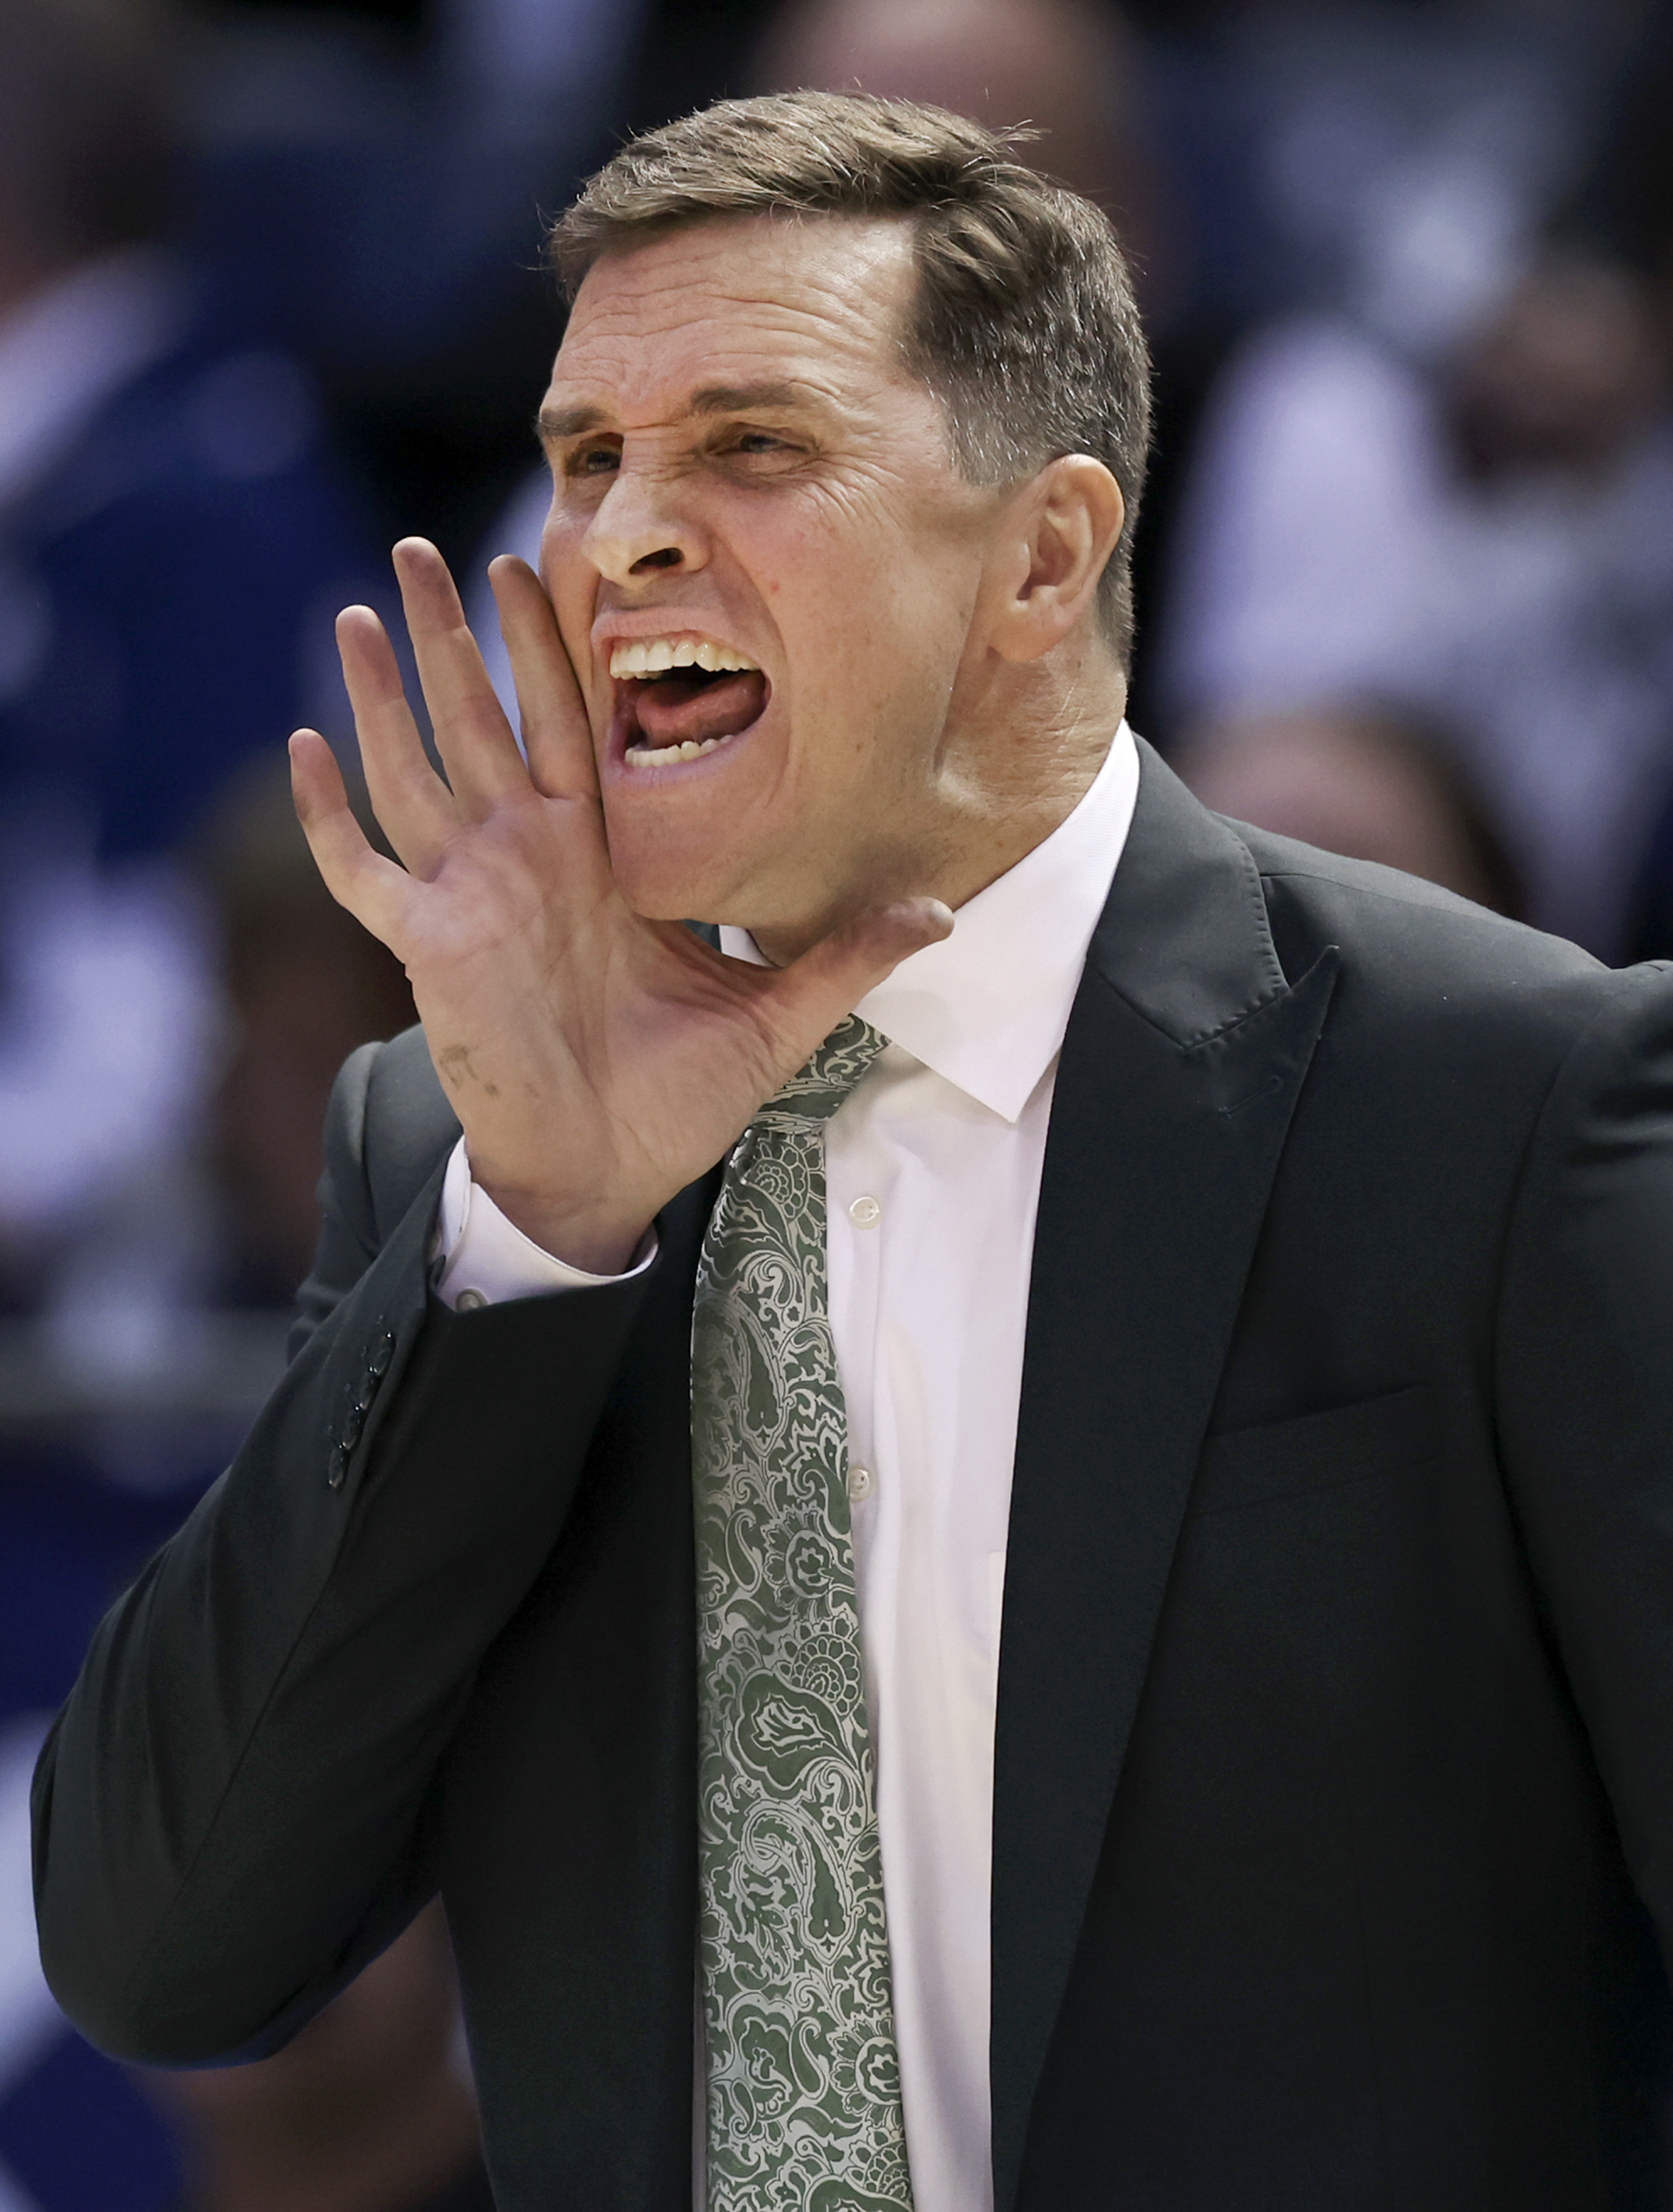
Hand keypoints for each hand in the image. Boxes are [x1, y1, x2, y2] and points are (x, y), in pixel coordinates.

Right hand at [289, 540, 950, 1272]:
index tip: (535, 564)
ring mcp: (471, 895)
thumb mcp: (774, 1017)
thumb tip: (941, 911)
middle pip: (480, 718)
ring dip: (384, 693)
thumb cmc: (678, 1098)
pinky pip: (363, 870)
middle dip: (449, 634)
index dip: (549, 646)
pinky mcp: (428, 946)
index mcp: (604, 855)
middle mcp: (529, 857)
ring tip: (358, 610)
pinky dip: (329, 817)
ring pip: (414, 770)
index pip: (569, 723)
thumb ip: (846, 954)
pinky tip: (303, 745)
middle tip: (421, 547)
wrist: (609, 1174)